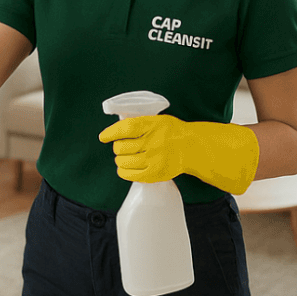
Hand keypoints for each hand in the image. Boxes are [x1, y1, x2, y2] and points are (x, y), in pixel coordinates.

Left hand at [101, 114, 259, 194]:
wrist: (193, 148)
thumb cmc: (172, 132)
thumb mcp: (157, 120)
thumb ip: (138, 124)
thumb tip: (114, 130)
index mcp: (152, 125)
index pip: (125, 128)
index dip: (110, 133)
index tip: (103, 137)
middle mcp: (152, 142)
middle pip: (121, 147)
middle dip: (117, 147)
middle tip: (121, 147)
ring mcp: (154, 159)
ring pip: (123, 161)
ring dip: (120, 159)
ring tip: (124, 157)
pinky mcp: (155, 173)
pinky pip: (129, 174)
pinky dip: (123, 171)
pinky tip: (125, 168)